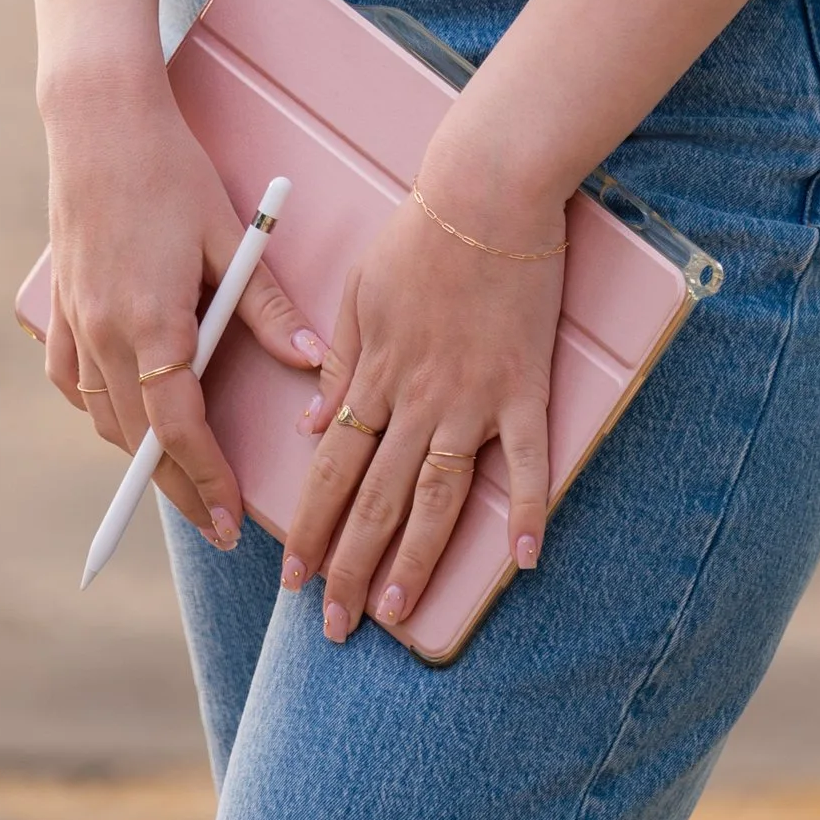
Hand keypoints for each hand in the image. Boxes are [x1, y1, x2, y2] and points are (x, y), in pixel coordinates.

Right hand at [43, 63, 323, 542]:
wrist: (98, 120)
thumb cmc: (171, 169)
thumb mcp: (230, 235)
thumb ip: (267, 306)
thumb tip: (313, 361)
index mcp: (151, 321)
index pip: (180, 429)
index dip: (208, 481)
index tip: (233, 519)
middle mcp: (103, 332)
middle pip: (139, 440)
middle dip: (178, 490)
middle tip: (217, 526)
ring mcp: (73, 321)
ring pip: (103, 417)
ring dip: (139, 455)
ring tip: (179, 480)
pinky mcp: (58, 305)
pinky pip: (71, 382)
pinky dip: (99, 410)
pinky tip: (122, 418)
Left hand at [282, 176, 563, 639]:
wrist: (486, 191)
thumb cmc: (421, 232)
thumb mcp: (358, 291)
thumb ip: (338, 364)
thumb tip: (315, 427)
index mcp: (372, 375)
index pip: (331, 470)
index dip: (310, 528)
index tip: (292, 578)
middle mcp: (415, 399)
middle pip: (376, 499)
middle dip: (348, 567)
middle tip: (333, 627)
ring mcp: (471, 397)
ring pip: (435, 495)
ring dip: (413, 560)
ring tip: (394, 612)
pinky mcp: (524, 386)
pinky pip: (527, 460)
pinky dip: (525, 510)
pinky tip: (522, 559)